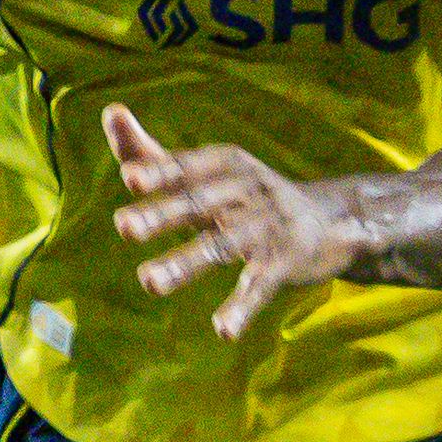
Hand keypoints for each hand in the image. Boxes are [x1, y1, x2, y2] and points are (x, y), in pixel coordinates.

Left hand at [106, 105, 364, 337]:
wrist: (331, 222)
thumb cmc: (250, 197)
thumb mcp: (207, 173)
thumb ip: (155, 153)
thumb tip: (110, 111)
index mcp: (226, 165)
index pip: (188, 167)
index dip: (160, 171)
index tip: (129, 177)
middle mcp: (247, 190)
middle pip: (200, 203)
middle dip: (163, 214)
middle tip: (123, 226)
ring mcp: (268, 227)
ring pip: (222, 245)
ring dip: (184, 263)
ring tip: (148, 282)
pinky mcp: (285, 263)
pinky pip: (260, 286)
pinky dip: (242, 307)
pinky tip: (222, 330)